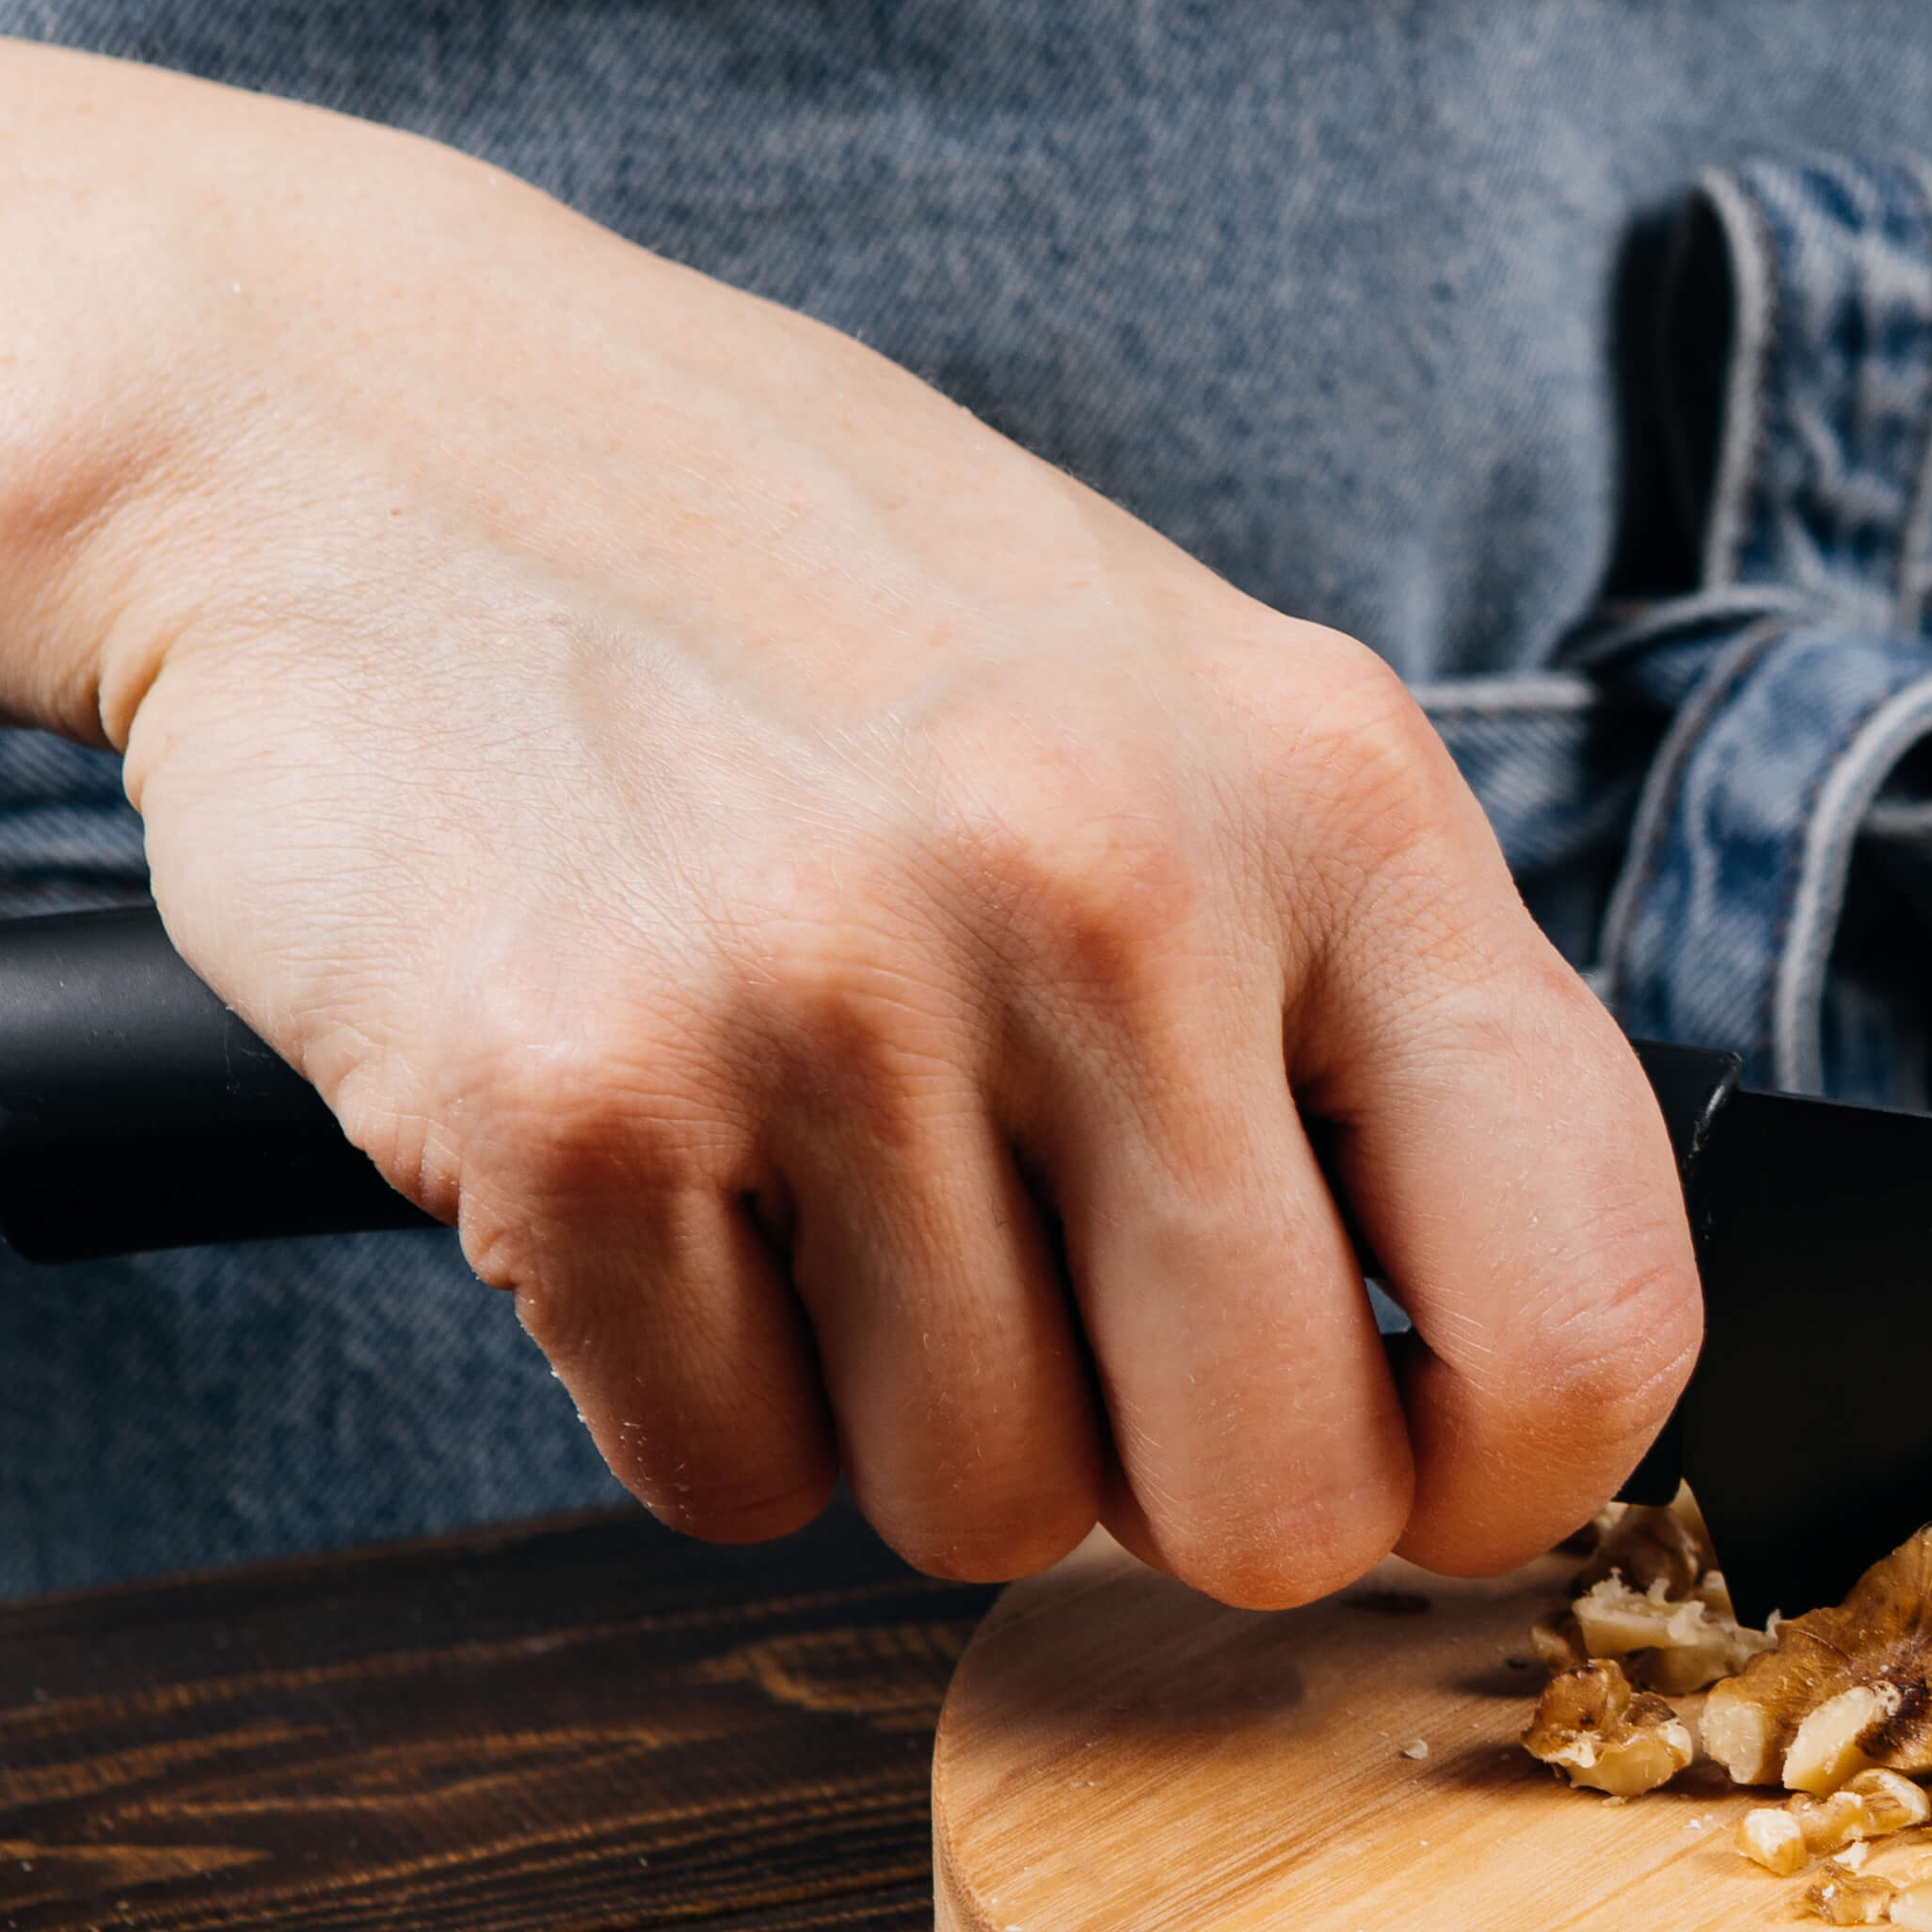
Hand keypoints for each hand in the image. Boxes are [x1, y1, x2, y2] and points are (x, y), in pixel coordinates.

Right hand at [0, 8, 1694, 1598]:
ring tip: (823, 1161)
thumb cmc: (820, 606)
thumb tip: (1492, 1409)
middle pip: (1271, 1499)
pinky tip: (667, 1165)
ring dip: (908, 1412)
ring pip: (988, 1515)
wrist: (349, 416)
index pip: (1582, 1309)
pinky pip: (732, 1477)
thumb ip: (1363, 1018)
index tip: (1417, 1473)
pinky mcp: (570, 1100)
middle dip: (1171, 1489)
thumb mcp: (1186, 712)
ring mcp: (836, 996)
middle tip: (1064, 1326)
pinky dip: (697, 1384)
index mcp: (1336, 798)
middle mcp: (1116, 889)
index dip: (1509, 1481)